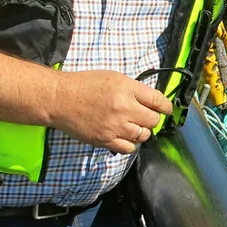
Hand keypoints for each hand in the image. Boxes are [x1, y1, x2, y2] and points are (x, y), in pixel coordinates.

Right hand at [49, 70, 173, 153]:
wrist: (60, 99)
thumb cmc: (85, 85)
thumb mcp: (114, 77)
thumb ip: (134, 89)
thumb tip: (151, 101)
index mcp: (127, 89)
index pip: (158, 100)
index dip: (166, 106)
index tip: (166, 109)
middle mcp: (123, 108)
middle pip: (153, 120)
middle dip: (153, 118)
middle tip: (146, 116)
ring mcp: (115, 126)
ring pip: (143, 135)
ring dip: (142, 131)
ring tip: (133, 125)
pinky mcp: (105, 140)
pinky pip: (129, 148)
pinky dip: (130, 143)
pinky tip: (125, 136)